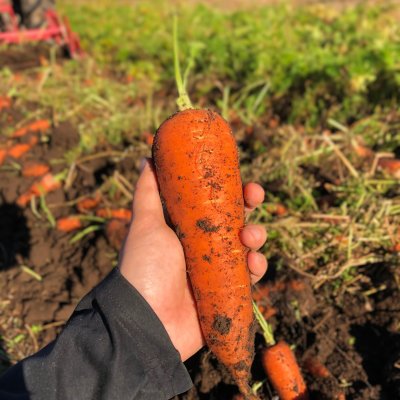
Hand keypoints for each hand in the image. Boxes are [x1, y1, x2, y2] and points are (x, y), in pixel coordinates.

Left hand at [119, 160, 266, 360]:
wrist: (146, 321)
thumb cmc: (144, 268)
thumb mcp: (146, 224)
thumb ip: (148, 191)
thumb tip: (147, 157)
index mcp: (187, 228)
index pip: (215, 204)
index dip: (230, 190)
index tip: (242, 180)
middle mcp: (204, 247)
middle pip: (235, 221)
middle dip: (249, 207)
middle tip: (255, 196)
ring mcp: (217, 270)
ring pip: (247, 246)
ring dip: (256, 236)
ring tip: (250, 238)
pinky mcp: (228, 292)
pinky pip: (250, 276)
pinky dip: (256, 267)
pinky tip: (253, 264)